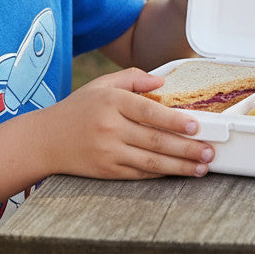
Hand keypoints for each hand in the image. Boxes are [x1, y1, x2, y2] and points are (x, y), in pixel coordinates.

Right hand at [40, 68, 214, 179]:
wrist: (45, 139)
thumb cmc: (77, 109)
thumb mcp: (101, 85)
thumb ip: (132, 79)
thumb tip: (162, 82)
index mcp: (110, 102)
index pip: (148, 112)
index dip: (173, 120)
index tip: (196, 125)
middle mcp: (109, 128)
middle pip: (154, 140)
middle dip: (186, 148)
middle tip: (209, 151)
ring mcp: (108, 152)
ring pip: (150, 162)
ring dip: (180, 166)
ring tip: (202, 166)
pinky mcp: (106, 171)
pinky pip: (139, 174)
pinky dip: (161, 174)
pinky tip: (178, 172)